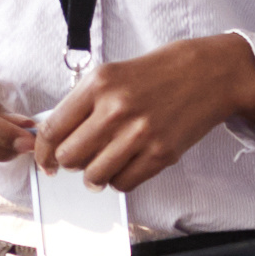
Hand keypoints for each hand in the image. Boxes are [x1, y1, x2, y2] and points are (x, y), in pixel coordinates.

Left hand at [31, 34, 254, 192]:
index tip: (46, 158)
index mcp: (99, 84)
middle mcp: (116, 109)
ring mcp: (139, 134)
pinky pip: (123, 183)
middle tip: (78, 159)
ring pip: (94, 176)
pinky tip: (123, 166)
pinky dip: (118, 180)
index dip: (44, 150)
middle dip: (69, 162)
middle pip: (70, 156)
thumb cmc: (161, 72)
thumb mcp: (114, 73)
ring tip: (100, 166)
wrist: (210, 73)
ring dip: (93, 176)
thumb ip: (84, 102)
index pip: (53, 129)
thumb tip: (57, 135)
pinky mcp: (160, 154)